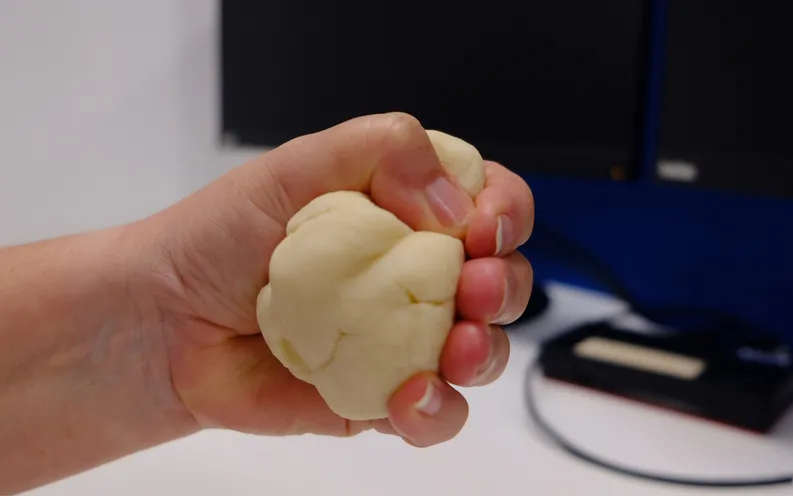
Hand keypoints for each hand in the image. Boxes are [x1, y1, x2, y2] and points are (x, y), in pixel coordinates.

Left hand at [145, 113, 533, 446]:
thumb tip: (452, 201)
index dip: (505, 213)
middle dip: (505, 285)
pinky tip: (410, 396)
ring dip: (487, 352)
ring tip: (458, 347)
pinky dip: (437, 410)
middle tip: (476, 286)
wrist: (166, 321)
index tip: (484, 225)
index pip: (487, 204)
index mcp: (404, 209)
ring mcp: (401, 338)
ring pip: (484, 351)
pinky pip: (435, 413)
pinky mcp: (381, 395)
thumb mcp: (297, 165)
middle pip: (500, 280)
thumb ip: (381, 149)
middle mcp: (412, 273)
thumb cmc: (220, 238)